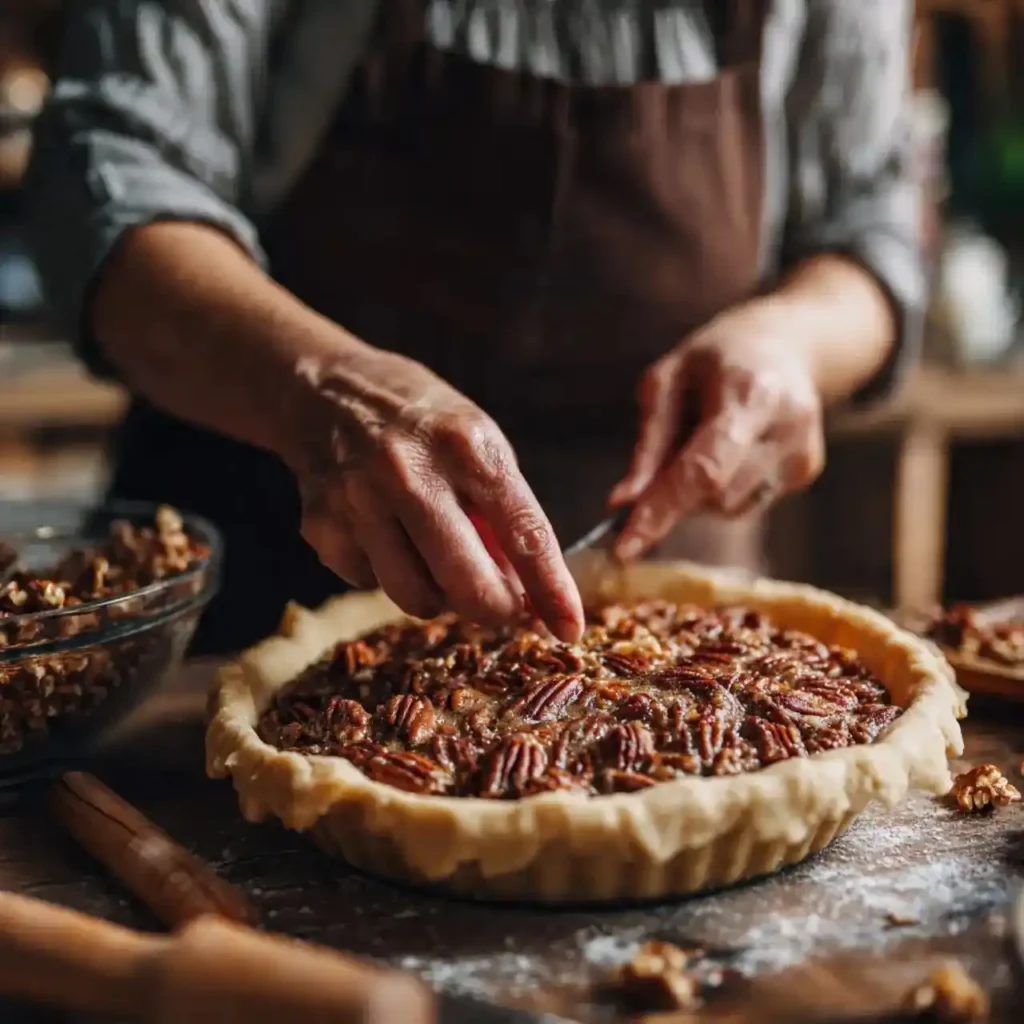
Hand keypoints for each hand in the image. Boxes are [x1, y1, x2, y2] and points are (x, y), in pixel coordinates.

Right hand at [284, 344, 583, 640]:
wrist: (326, 392)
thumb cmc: (422, 422)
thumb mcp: (478, 444)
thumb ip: (505, 514)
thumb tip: (529, 591)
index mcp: (466, 447)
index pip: (523, 533)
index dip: (551, 588)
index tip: (569, 627)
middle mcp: (410, 474)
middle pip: (466, 583)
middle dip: (495, 609)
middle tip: (504, 606)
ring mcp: (359, 502)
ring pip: (417, 598)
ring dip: (439, 595)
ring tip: (437, 557)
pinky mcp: (322, 527)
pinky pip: (371, 585)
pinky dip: (389, 574)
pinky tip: (387, 535)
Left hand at [609, 303, 825, 559]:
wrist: (789, 343)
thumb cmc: (716, 358)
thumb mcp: (667, 379)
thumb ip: (648, 444)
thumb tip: (623, 503)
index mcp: (750, 394)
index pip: (703, 470)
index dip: (662, 511)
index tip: (624, 548)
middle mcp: (786, 427)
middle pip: (715, 496)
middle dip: (675, 494)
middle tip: (659, 464)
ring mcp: (802, 453)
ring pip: (728, 508)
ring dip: (699, 492)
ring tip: (705, 438)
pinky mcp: (806, 471)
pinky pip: (746, 503)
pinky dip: (723, 488)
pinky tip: (731, 449)